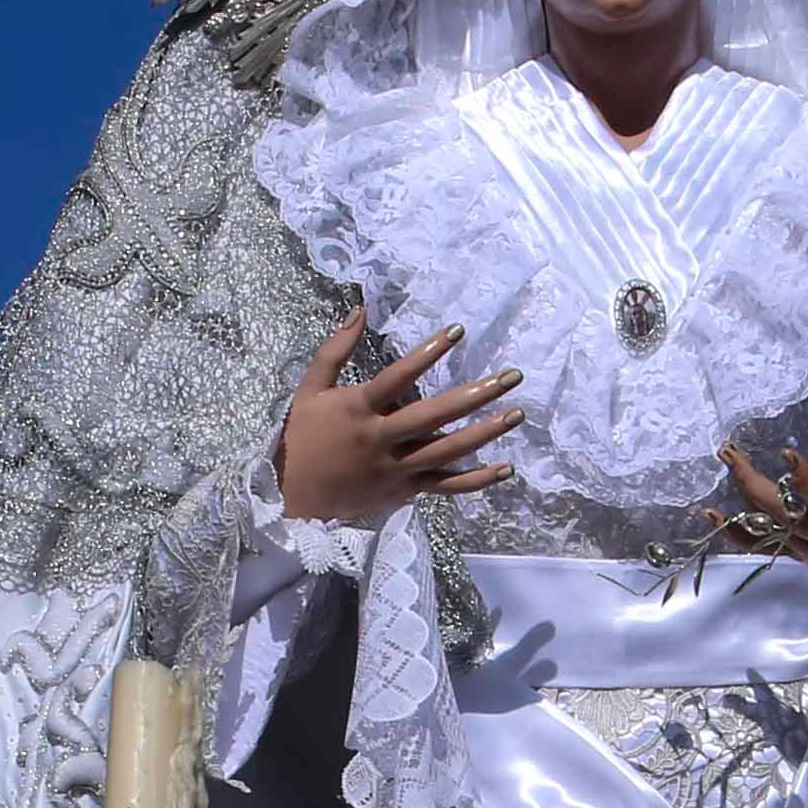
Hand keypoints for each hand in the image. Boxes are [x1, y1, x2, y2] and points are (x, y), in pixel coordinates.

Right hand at [276, 314, 525, 525]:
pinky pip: (444, 487)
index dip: (428, 352)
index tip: (458, 330)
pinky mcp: (403, 491)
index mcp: (358, 408)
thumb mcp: (310, 388)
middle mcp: (381, 438)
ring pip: (447, 450)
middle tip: (512, 376)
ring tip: (517, 414)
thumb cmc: (300, 437)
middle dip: (476, 394)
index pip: (398, 376)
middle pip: (434, 415)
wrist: (289, 497)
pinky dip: (476, 480)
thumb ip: (336, 349)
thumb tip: (360, 310)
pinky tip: (506, 468)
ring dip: (485, 432)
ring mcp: (395, 468)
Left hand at [707, 437, 807, 625]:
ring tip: (725, 465)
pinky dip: (740, 534)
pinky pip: (769, 548)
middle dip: (754, 481)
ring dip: (743, 498)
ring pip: (771, 529)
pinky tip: (714, 517)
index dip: (807, 481)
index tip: (786, 454)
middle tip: (730, 451)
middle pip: (784, 514)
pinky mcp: (807, 561)